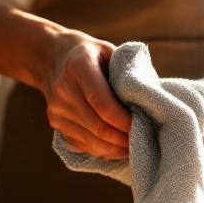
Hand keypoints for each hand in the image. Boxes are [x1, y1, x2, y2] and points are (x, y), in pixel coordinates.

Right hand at [42, 31, 131, 159]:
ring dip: (115, 149)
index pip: (102, 103)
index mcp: (79, 67)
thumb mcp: (110, 52)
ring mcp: (56, 109)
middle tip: (143, 143)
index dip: (124, 121)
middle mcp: (63, 89)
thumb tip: (150, 101)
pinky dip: (103, 151)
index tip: (142, 128)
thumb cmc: (92, 55)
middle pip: (98, 126)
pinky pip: (82, 144)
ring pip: (91, 140)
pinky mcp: (55, 122)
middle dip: (123, 139)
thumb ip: (128, 73)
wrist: (53, 57)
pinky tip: (118, 148)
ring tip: (134, 148)